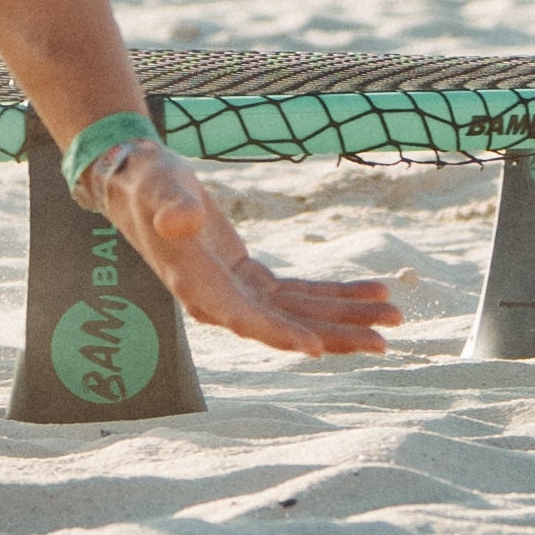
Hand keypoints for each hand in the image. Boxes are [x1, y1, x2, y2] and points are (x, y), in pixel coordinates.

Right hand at [85, 145, 399, 355]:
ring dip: (346, 316)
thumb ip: (169, 206)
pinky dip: (335, 293)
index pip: (244, 319)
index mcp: (198, 287)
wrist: (140, 185)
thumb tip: (180, 220)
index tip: (317, 349)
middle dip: (336, 334)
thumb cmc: (146, 185)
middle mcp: (222, 301)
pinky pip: (300, 293)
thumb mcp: (157, 187)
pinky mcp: (252, 280)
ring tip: (394, 316)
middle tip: (384, 342)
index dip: (280, 334)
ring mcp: (239, 294)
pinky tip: (371, 290)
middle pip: (286, 326)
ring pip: (301, 314)